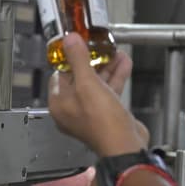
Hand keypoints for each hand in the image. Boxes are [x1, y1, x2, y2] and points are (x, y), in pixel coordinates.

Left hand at [48, 34, 146, 156]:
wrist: (125, 144)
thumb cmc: (102, 122)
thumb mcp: (88, 84)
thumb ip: (78, 60)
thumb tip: (69, 41)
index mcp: (59, 103)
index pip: (59, 75)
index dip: (69, 59)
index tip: (77, 45)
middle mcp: (71, 109)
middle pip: (79, 78)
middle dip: (92, 61)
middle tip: (99, 47)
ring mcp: (89, 113)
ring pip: (96, 84)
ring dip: (106, 68)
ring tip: (115, 52)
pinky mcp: (106, 115)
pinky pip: (108, 92)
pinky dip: (115, 78)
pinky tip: (123, 65)